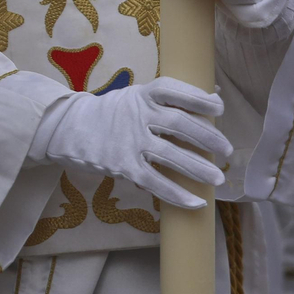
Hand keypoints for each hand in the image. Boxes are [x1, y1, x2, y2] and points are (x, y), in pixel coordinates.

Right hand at [34, 77, 230, 209]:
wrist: (67, 129)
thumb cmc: (110, 114)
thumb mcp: (135, 98)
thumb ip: (168, 99)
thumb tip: (213, 95)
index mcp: (141, 95)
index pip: (172, 91)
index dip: (198, 98)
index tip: (218, 108)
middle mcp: (136, 115)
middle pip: (179, 124)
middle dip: (208, 138)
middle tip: (226, 151)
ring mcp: (129, 141)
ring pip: (171, 155)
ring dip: (198, 168)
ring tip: (217, 179)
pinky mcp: (122, 165)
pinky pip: (154, 182)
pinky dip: (177, 194)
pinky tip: (196, 203)